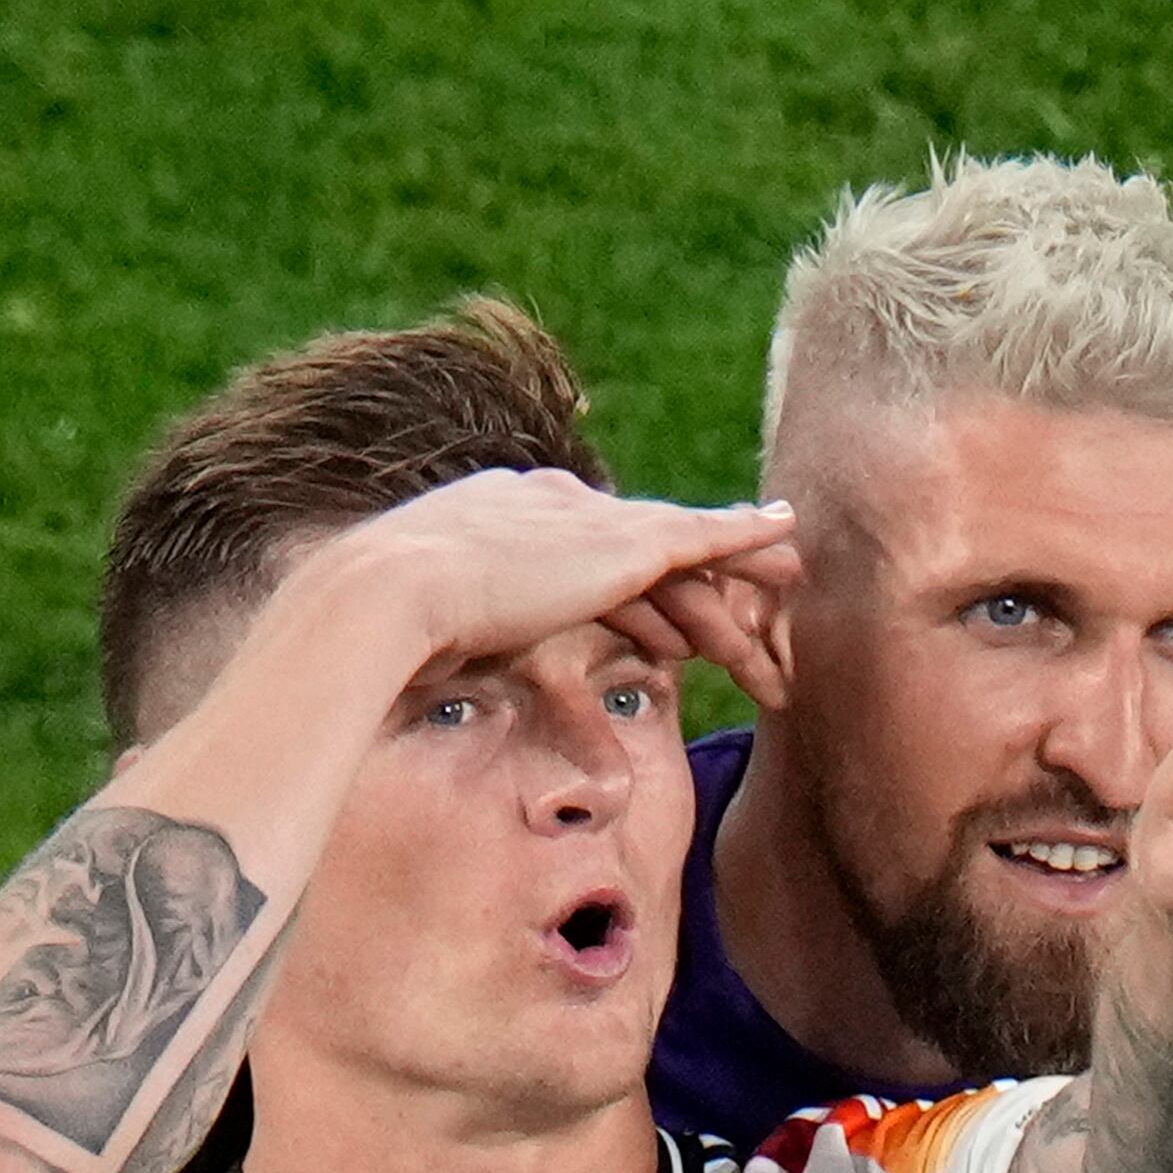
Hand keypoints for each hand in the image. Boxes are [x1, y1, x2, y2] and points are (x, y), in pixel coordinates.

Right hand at [310, 468, 801, 683]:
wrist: (385, 598)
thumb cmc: (381, 633)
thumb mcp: (420, 633)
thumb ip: (444, 638)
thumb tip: (428, 670)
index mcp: (497, 516)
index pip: (581, 554)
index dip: (625, 592)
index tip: (657, 625)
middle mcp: (549, 503)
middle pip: (639, 548)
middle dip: (695, 581)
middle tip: (747, 600)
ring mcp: (587, 518)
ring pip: (680, 551)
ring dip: (738, 570)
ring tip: (791, 580)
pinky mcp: (623, 544)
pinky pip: (703, 538)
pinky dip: (745, 536)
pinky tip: (785, 534)